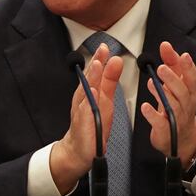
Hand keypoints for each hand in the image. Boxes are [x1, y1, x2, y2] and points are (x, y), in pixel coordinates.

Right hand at [50, 43, 122, 194]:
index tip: (106, 45)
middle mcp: (83, 98)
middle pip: (89, 78)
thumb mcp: (105, 100)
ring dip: (91, 78)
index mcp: (90, 91)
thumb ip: (110, 80)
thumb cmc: (93, 124)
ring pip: (86, 91)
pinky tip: (94, 93)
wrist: (79, 149)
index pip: (95, 72)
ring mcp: (81, 110)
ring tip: (97, 65)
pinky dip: (89, 102)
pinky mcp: (83, 124)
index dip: (100, 58)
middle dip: (95, 64)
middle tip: (102, 50)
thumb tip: (115, 60)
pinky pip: (85, 111)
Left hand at [140, 41, 195, 166]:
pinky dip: (153, 115)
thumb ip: (172, 66)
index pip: (191, 79)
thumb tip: (166, 46)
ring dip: (163, 94)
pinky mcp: (165, 130)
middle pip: (182, 91)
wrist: (183, 139)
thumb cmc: (179, 107)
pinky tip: (145, 107)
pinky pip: (160, 123)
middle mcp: (185, 105)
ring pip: (173, 105)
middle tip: (162, 68)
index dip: (188, 67)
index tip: (183, 55)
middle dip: (173, 79)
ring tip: (152, 83)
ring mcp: (176, 118)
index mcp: (189, 93)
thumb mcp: (178, 86)